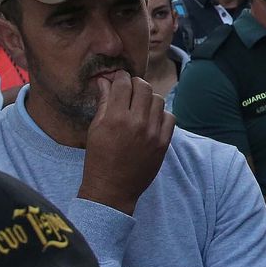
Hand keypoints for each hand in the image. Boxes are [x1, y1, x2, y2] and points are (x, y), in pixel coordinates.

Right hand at [77, 73, 173, 215]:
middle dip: (135, 84)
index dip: (119, 77)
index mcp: (116, 118)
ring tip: (140, 106)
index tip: (118, 79)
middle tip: (129, 90)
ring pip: (158, 99)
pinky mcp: (163, 143)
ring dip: (148, 98)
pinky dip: (161, 114)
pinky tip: (151, 119)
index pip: (123, 83)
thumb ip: (104, 102)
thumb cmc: (99, 159)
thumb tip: (105, 80)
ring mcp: (153, 133)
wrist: (112, 189)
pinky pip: (170, 117)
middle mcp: (137, 123)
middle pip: (144, 87)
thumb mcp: (95, 129)